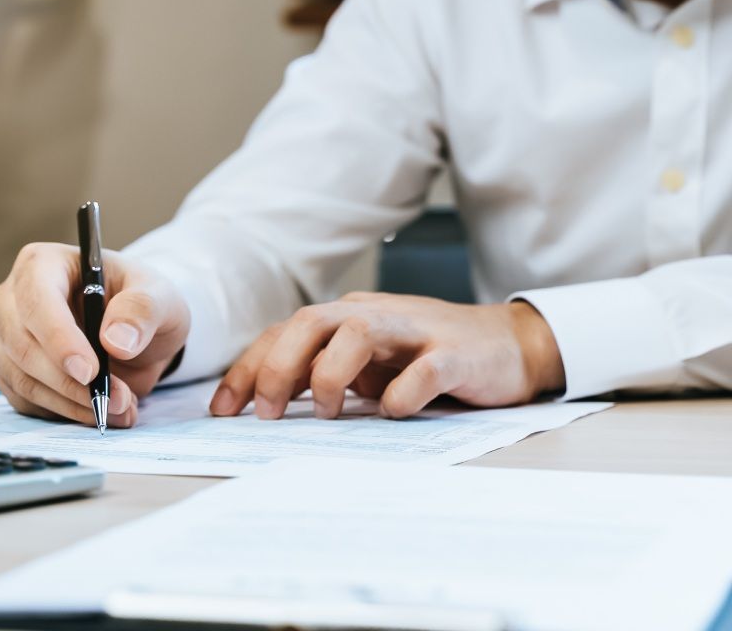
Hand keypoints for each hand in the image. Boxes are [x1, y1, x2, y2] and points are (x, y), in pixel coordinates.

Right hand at [0, 243, 189, 426]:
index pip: (36, 300)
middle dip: (71, 382)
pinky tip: (100, 412)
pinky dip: (65, 414)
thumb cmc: (139, 303)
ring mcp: (6, 338)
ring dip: (72, 403)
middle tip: (117, 400)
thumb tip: (116, 340)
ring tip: (120, 407)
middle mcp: (12, 299)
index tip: (90, 371)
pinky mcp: (11, 372)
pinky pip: (26, 401)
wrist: (133, 333)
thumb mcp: (158, 297)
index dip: (59, 338)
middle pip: (22, 346)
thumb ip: (142, 310)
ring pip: (22, 379)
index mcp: (43, 264)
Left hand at [209, 292, 564, 418]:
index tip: (223, 411)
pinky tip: (392, 412)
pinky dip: (404, 392)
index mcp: (345, 319)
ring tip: (325, 413)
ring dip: (330, 374)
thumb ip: (322, 374)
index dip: (247, 370)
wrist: (508, 345)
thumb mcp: (366, 364)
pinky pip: (425, 369)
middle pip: (309, 322)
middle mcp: (373, 316)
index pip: (283, 333)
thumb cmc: (426, 358)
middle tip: (267, 414)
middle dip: (277, 367)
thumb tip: (267, 403)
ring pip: (358, 332)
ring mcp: (414, 331)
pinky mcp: (454, 354)